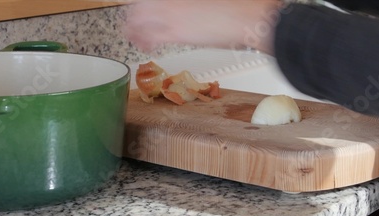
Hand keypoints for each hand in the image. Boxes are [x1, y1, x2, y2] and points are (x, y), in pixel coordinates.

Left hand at [124, 0, 281, 53]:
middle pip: (141, 6)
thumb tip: (192, 10)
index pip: (151, 0)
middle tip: (131, 23)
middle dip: (133, 16)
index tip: (141, 10)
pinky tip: (146, 47)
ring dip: (134, 29)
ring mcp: (172, 15)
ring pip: (141, 21)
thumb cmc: (237, 8)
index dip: (142, 5)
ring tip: (133, 36)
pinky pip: (152, 38)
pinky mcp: (177, 33)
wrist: (247, 18)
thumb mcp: (210, 1)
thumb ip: (194, 5)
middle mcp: (172, 1)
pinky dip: (145, 43)